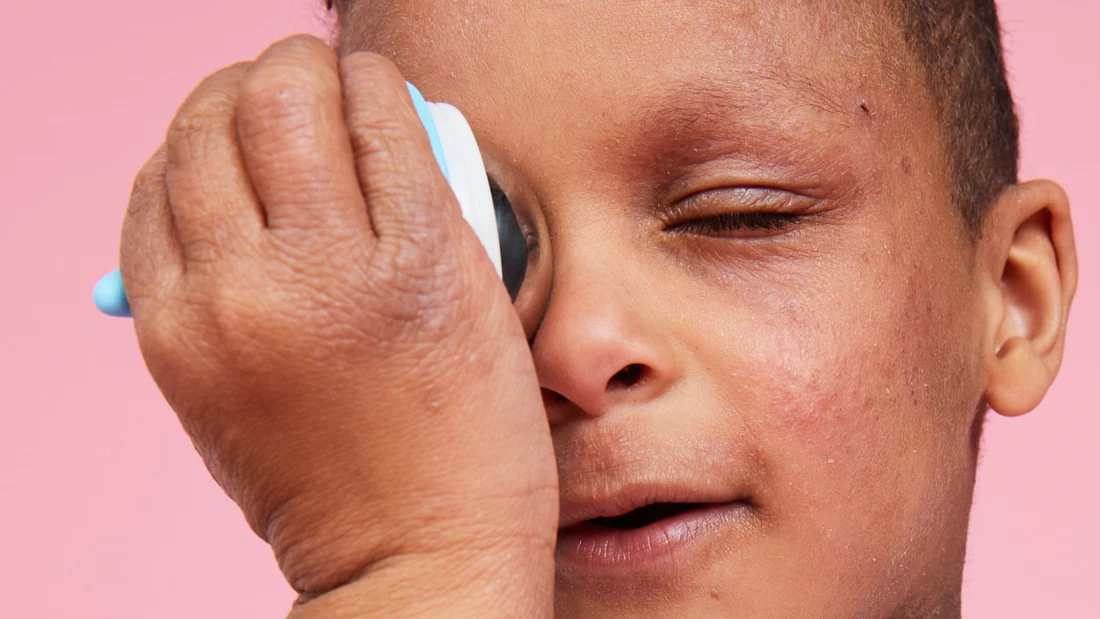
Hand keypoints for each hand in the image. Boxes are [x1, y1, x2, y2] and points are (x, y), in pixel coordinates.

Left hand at [119, 35, 556, 615]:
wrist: (411, 553)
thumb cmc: (474, 436)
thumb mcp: (486, 301)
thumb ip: (433, 196)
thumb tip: (372, 114)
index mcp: (413, 258)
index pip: (369, 102)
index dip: (369, 73)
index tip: (369, 81)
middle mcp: (309, 275)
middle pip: (266, 101)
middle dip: (288, 67)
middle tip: (304, 79)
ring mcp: (227, 309)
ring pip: (190, 139)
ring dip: (224, 104)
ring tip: (252, 115)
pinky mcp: (172, 343)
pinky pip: (144, 211)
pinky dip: (173, 170)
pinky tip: (207, 175)